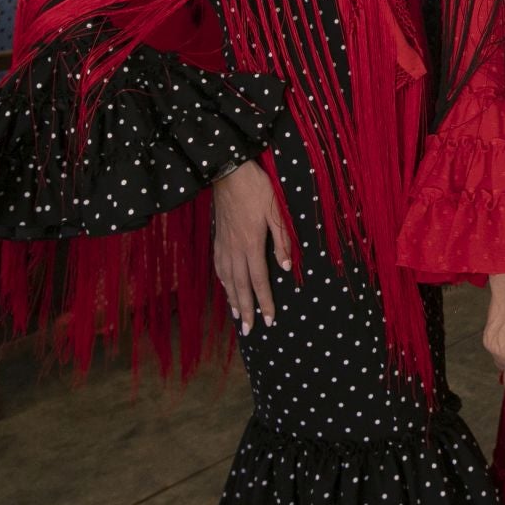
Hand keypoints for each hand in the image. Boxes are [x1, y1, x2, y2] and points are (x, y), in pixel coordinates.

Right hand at [211, 161, 290, 335]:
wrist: (228, 173)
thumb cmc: (257, 189)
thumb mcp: (276, 211)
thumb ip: (281, 240)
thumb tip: (287, 267)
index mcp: (251, 245)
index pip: (259, 281)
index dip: (265, 302)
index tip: (269, 320)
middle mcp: (235, 250)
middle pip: (240, 286)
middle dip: (246, 309)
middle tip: (249, 330)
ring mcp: (224, 245)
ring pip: (227, 280)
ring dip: (233, 300)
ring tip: (238, 316)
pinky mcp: (218, 239)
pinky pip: (219, 267)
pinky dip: (223, 282)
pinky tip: (225, 287)